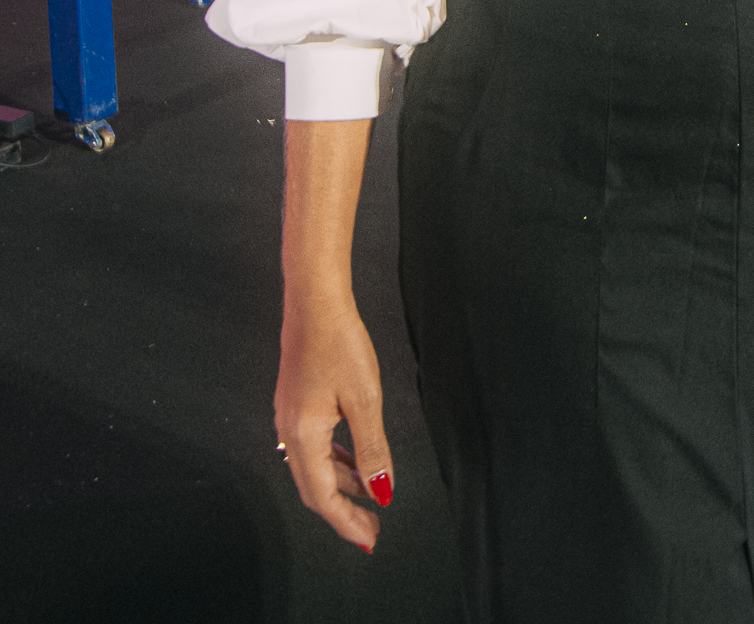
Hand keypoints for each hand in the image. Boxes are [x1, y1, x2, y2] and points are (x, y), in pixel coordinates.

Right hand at [276, 293, 392, 552]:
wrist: (314, 300)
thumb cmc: (339, 343)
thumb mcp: (365, 399)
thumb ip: (372, 449)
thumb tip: (381, 492)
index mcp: (303, 436)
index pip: (323, 496)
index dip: (346, 522)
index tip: (370, 538)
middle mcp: (288, 431)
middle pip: (313, 487)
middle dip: (342, 510)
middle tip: (371, 526)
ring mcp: (288, 415)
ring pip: (312, 466)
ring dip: (339, 485)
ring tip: (367, 496)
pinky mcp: (294, 401)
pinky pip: (311, 445)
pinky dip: (332, 460)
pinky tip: (351, 458)